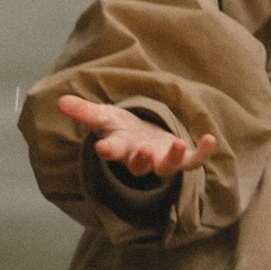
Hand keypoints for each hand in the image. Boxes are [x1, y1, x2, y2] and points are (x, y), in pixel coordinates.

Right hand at [56, 93, 216, 185]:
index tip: (102, 147)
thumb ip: (84, 111)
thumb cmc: (121, 128)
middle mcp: (140, 158)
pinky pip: (193, 161)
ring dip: (172, 158)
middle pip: (139, 166)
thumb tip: (60, 101)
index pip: (111, 151)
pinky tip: (210, 138)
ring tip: (179, 142)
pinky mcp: (181, 159)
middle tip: (142, 150)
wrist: (143, 137)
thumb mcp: (104, 116)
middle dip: (140, 159)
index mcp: (120, 148)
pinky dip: (203, 152)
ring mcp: (161, 161)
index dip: (108, 149)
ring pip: (166, 168)